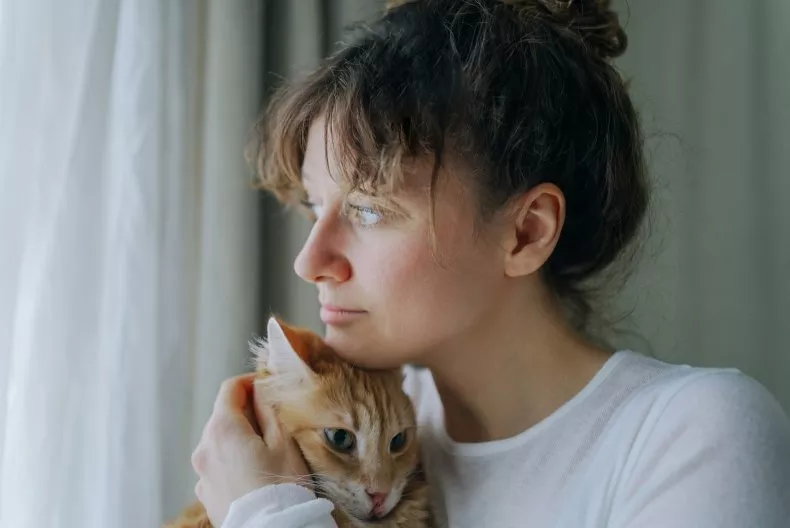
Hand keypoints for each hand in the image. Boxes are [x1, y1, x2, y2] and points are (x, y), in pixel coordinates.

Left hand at [191, 373, 308, 525]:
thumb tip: (261, 390)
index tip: (267, 385)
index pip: (230, 389)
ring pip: (220, 441)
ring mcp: (202, 473)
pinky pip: (218, 465)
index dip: (250, 382)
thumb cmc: (282, 486)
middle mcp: (204, 448)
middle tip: (273, 419)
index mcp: (222, 429)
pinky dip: (233, 460)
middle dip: (246, 411)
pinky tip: (255, 472)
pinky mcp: (206, 492)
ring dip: (239, 437)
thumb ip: (269, 409)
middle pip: (223, 415)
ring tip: (267, 450)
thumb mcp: (284, 440)